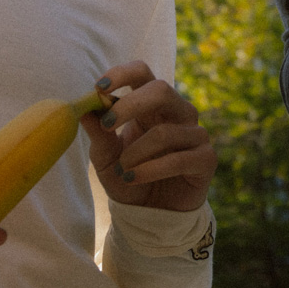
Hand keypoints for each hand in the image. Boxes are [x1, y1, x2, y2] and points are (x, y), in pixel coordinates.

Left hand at [83, 62, 214, 213]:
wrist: (150, 214)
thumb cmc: (128, 177)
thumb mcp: (105, 158)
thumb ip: (98, 135)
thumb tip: (83, 110)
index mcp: (151, 104)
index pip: (142, 72)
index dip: (122, 74)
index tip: (99, 87)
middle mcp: (177, 113)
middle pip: (161, 90)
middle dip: (130, 105)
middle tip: (107, 125)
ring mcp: (195, 134)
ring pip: (164, 132)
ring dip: (135, 153)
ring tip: (122, 171)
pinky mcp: (205, 158)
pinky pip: (179, 159)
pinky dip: (151, 170)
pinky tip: (133, 178)